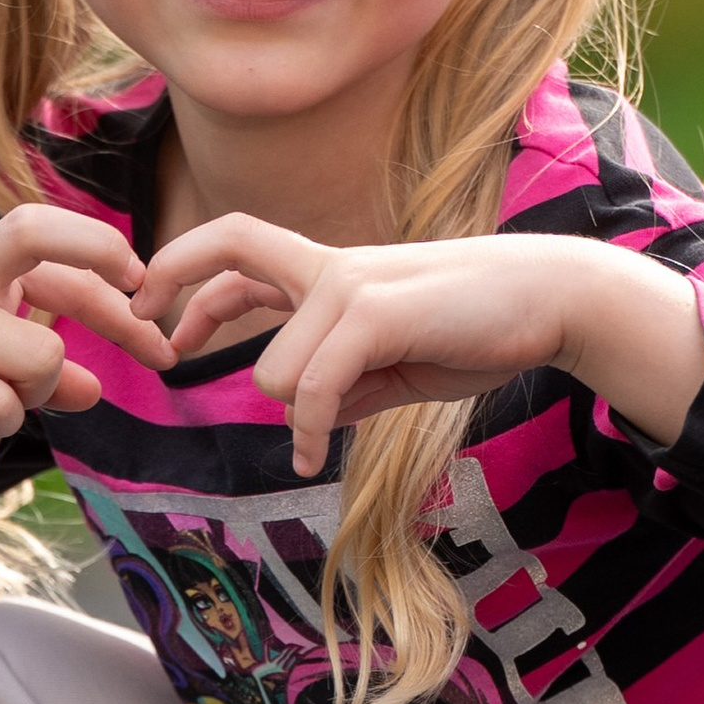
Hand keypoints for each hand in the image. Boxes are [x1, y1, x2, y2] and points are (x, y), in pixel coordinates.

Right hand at [0, 206, 171, 548]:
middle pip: (40, 236)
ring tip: (7, 397)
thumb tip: (96, 389)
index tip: (147, 298)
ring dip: (42, 388)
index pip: (58, 243)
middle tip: (146, 335)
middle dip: (104, 277)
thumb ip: (33, 361)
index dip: (116, 271)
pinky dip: (6, 418)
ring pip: (39, 352)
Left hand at [137, 217, 703, 477]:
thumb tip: (310, 417)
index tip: (154, 313)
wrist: (549, 301)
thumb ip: (350, 383)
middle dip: (183, 300)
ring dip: (294, 411)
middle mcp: (331, 267)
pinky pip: (311, 387)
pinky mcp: (376, 313)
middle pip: (229, 259)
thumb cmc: (480, 326)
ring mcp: (351, 285)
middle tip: (162, 350)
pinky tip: (311, 457)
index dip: (185, 271)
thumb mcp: (400, 362)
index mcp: (332, 270)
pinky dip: (307, 430)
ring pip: (272, 368)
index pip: (237, 247)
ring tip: (324, 435)